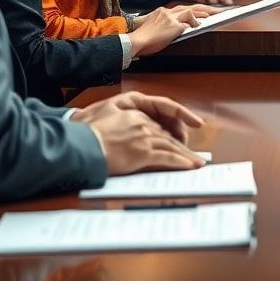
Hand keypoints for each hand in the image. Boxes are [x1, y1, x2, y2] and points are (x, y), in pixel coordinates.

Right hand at [83, 109, 204, 175]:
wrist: (82, 145)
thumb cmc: (88, 134)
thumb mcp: (107, 118)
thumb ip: (122, 123)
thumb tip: (129, 134)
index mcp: (134, 113)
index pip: (157, 126)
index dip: (170, 137)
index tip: (179, 141)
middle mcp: (142, 123)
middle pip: (167, 136)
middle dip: (182, 147)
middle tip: (194, 156)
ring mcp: (144, 137)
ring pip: (171, 146)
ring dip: (186, 156)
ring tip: (197, 164)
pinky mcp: (143, 152)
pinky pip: (167, 158)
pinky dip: (180, 162)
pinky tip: (188, 167)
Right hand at [128, 4, 219, 56]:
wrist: (135, 41)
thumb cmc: (142, 38)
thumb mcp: (153, 26)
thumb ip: (164, 25)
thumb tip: (177, 29)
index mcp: (162, 12)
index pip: (181, 8)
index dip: (192, 9)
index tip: (200, 11)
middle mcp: (167, 12)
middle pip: (189, 7)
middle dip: (204, 8)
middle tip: (216, 10)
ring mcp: (171, 18)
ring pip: (191, 11)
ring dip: (203, 13)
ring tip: (212, 15)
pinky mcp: (173, 26)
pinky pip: (188, 23)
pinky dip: (195, 23)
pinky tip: (199, 25)